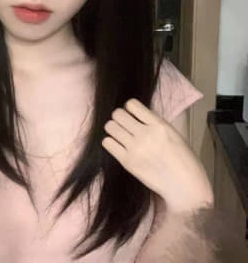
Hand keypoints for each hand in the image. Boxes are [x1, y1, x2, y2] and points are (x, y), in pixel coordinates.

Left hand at [101, 98, 213, 212]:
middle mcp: (145, 134)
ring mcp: (135, 148)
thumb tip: (137, 116)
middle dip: (119, 118)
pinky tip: (118, 147)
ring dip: (113, 129)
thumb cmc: (184, 160)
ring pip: (110, 127)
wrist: (185, 187)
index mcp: (159, 125)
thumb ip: (154, 124)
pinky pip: (107, 143)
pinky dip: (110, 143)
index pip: (132, 104)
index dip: (129, 109)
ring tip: (120, 136)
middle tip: (124, 126)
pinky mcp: (127, 162)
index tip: (132, 116)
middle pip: (117, 114)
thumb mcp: (173, 133)